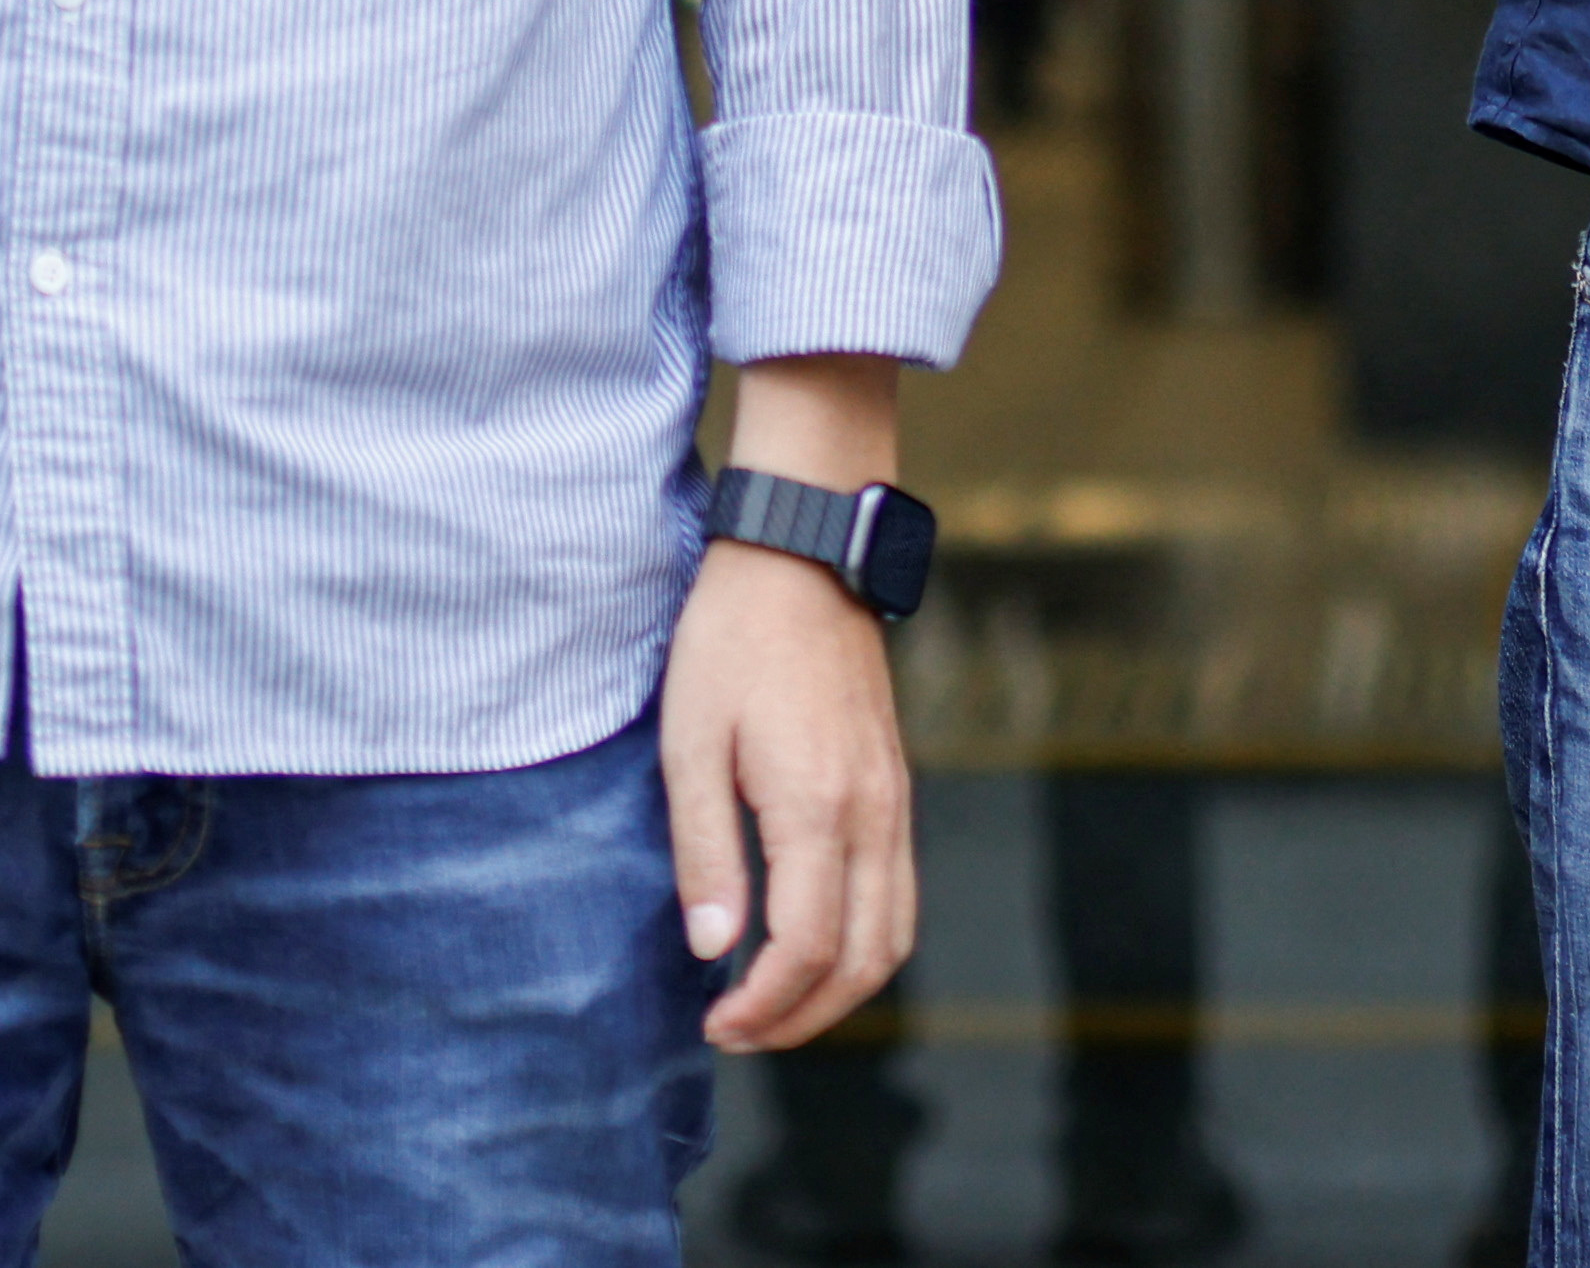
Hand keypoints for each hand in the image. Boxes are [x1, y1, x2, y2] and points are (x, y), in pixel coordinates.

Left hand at [660, 532, 918, 1051]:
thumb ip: (703, 852)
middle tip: (738, 1034)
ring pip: (895, 935)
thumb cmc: (731, 640)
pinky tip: (811, 944)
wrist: (803, 556)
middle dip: (804, 1017)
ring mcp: (894, 799)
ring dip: (842, 991)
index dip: (763, 1007)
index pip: (806, 948)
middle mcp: (872, 813)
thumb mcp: (690, 741)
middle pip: (865, 961)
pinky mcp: (895, 786)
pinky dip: (865, 944)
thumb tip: (712, 949)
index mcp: (817, 805)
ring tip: (774, 1005)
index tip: (713, 1025)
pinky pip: (899, 893)